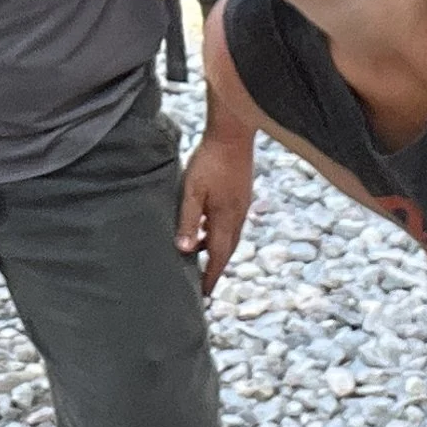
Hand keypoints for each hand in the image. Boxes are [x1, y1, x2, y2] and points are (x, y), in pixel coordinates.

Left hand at [176, 127, 254, 297]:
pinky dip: (218, 232)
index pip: (219, 256)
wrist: (232, 133)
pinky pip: (230, 222)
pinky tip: (207, 226)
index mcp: (226, 219)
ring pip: (229, 235)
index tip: (204, 293)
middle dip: (216, 267)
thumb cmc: (210, 160)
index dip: (211, 276)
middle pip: (227, 249)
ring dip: (216, 249)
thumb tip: (185, 250)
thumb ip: (189, 220)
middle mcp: (238, 216)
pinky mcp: (240, 194)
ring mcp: (241, 204)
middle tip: (204, 282)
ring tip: (201, 257)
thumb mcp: (193, 191)